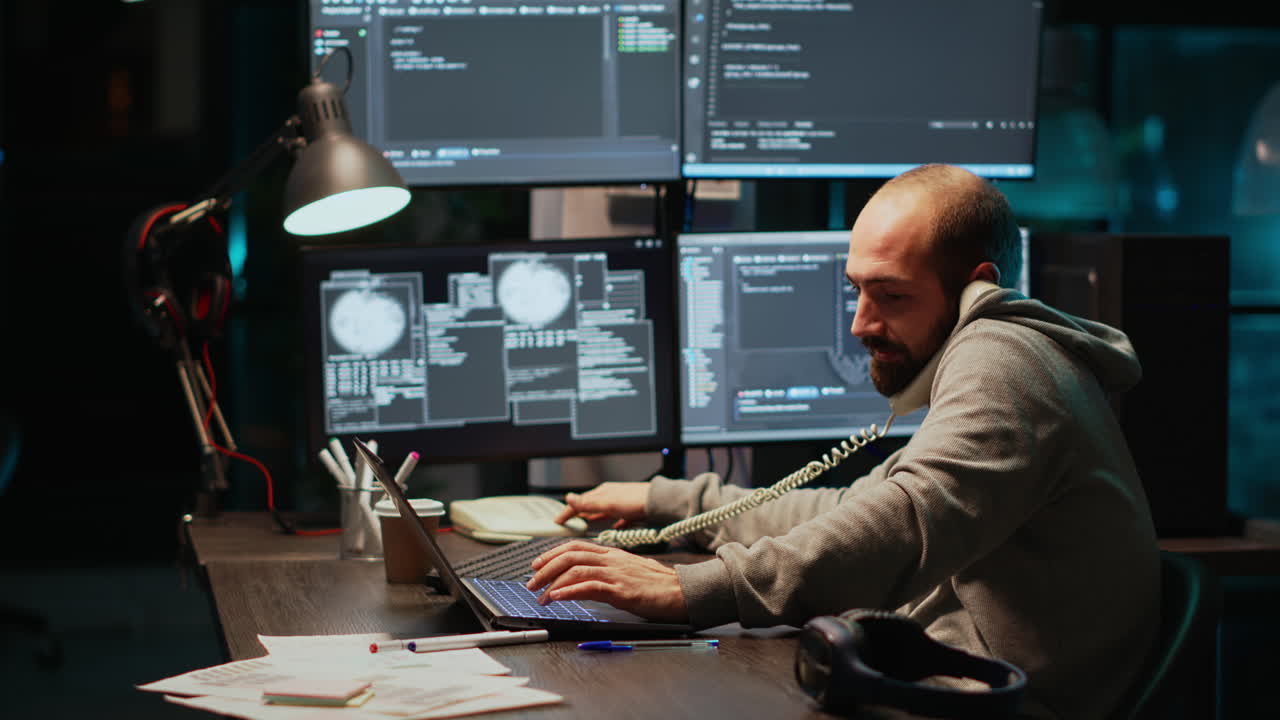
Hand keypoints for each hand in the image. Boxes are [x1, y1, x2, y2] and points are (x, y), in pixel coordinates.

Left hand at [526, 540, 687, 622]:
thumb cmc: (658, 585)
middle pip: (570, 555)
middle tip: (531, 582)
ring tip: (539, 595)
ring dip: (552, 582)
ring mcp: (616, 573)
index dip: (552, 553)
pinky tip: (557, 598)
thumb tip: (585, 580)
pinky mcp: (621, 590)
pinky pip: (588, 586)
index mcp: (612, 553)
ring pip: (575, 569)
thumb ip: (607, 571)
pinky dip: (568, 591)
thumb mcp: (628, 571)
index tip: (537, 564)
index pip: (576, 546)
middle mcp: (611, 559)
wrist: (682, 592)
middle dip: (546, 568)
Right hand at [554, 482, 649, 528]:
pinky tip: (614, 528)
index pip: (578, 503)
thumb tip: (568, 498)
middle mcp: (609, 496)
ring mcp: (620, 503)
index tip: (557, 521)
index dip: (567, 512)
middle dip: (578, 514)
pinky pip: (618, 518)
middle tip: (567, 522)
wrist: (658, 502)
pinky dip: (612, 523)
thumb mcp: (606, 503)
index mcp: (601, 494)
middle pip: (589, 506)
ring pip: (601, 512)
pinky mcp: (631, 511)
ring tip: (585, 524)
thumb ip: (587, 503)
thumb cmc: (634, 500)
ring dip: (592, 518)